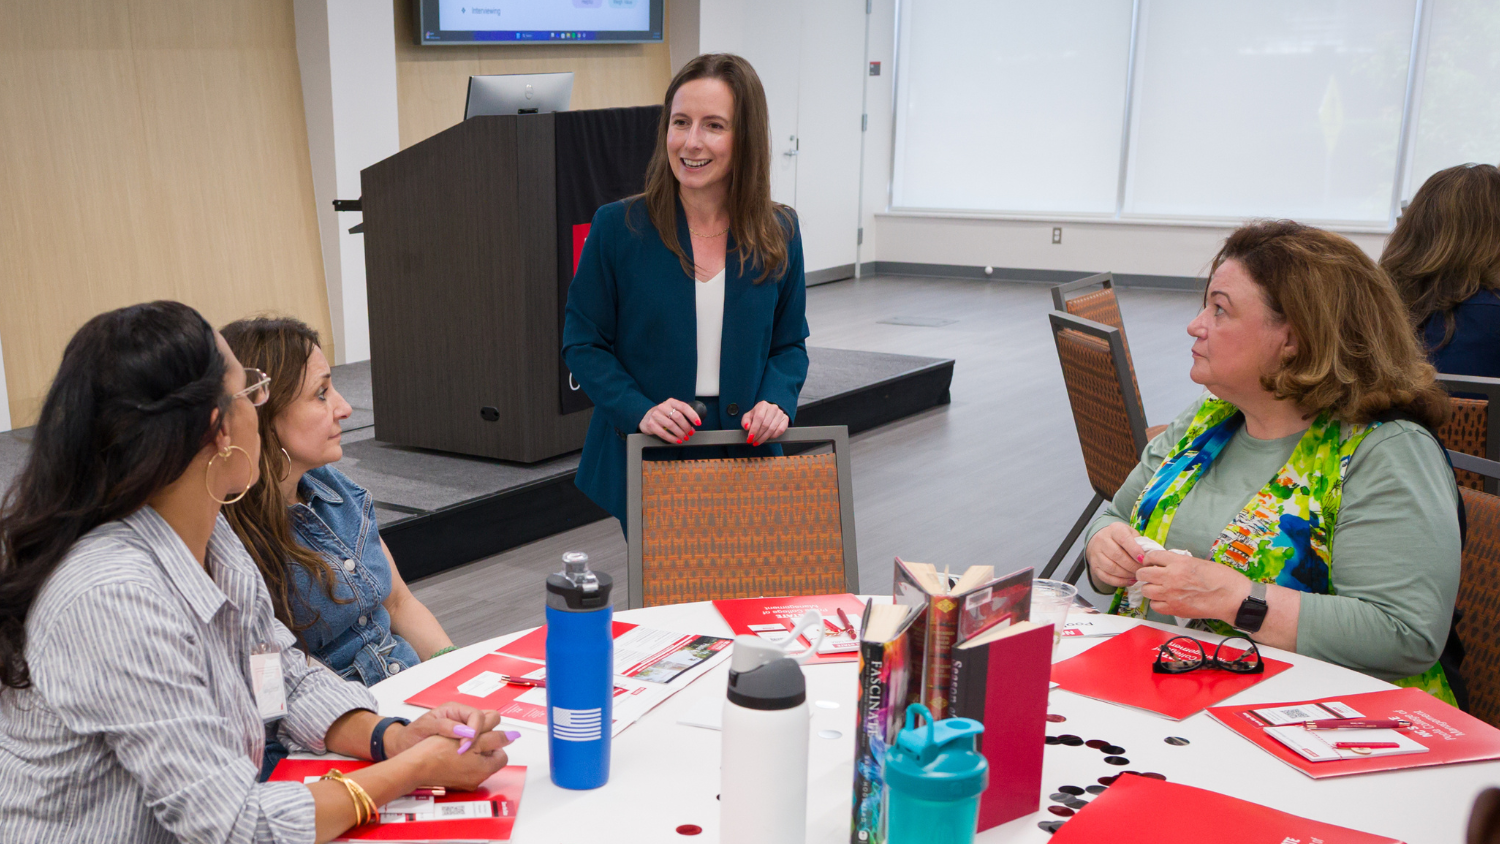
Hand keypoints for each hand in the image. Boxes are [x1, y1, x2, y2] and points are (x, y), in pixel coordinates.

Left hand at [386, 702, 500, 756]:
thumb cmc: (411, 735)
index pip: (477, 715)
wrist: (403, 747)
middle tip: (471, 750)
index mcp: (455, 710)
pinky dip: (480, 751)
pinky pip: (481, 745)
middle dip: (486, 734)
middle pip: (490, 719)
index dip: (477, 730)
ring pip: (489, 732)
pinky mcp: (466, 743)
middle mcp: (464, 718)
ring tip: (472, 756)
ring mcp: (467, 731)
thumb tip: (464, 731)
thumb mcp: (425, 727)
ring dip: (485, 743)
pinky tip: (470, 760)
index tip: (466, 745)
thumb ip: (444, 726)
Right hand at [407, 732, 512, 790]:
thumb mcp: (472, 738)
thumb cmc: (438, 751)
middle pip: (489, 759)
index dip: (494, 741)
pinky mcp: (453, 783)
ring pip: (477, 763)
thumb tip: (511, 736)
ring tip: (459, 743)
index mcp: (484, 769)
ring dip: (472, 752)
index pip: (501, 754)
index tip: (482, 734)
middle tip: (469, 736)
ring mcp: (465, 783)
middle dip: (483, 746)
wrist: (413, 767)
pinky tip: (450, 752)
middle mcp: (477, 780)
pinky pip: (464, 769)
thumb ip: (494, 737)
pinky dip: (462, 759)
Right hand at [640, 398, 700, 443]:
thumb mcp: (672, 410)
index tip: (698, 423)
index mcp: (671, 402)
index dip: (692, 415)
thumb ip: (682, 414)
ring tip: (685, 438)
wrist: (646, 418)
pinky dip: (672, 438)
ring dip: (680, 433)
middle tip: (691, 433)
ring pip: (671, 425)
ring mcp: (655, 415)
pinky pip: (663, 433)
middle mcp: (662, 407)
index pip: (684, 407)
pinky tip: (677, 441)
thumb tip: (694, 425)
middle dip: (687, 427)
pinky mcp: (651, 424)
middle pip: (678, 417)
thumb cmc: (663, 415)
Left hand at [741, 401, 788, 446]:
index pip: (759, 418)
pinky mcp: (785, 419)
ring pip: (772, 429)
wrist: (767, 413)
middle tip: (753, 441)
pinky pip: (780, 430)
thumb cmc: (757, 415)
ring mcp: (780, 413)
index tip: (750, 438)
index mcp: (763, 405)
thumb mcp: (748, 416)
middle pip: (765, 425)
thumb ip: (745, 421)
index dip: (754, 429)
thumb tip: (747, 427)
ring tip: (758, 441)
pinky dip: (773, 436)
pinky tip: (768, 438)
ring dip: (764, 438)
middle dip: (758, 435)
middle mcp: (773, 408)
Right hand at [1086, 522, 1147, 587]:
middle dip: (1132, 565)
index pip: (1123, 539)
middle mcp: (1102, 540)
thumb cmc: (1122, 538)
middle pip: (1116, 555)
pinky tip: (1130, 581)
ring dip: (1126, 574)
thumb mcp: (1131, 534)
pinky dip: (1119, 582)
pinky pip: (1106, 577)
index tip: (1143, 559)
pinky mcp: (1094, 566)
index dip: (1134, 550)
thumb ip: (1140, 542)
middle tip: (1142, 570)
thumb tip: (1149, 556)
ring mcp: (1096, 554)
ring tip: (1136, 576)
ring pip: (1110, 568)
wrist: (1102, 540)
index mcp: (1114, 530)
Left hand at [1135, 551, 1251, 620]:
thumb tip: (1166, 565)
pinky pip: (1154, 606)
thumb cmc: (1221, 578)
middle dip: (1145, 574)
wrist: (1232, 597)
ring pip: (1146, 590)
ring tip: (1158, 588)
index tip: (1150, 562)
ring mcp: (1171, 594)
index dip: (1149, 559)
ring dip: (1150, 588)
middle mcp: (1171, 577)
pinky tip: (1165, 600)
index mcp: (1179, 562)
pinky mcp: (1174, 609)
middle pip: (1143, 574)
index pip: (1152, 556)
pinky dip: (1157, 603)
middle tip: (1150, 576)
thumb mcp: (1198, 562)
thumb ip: (1179, 563)